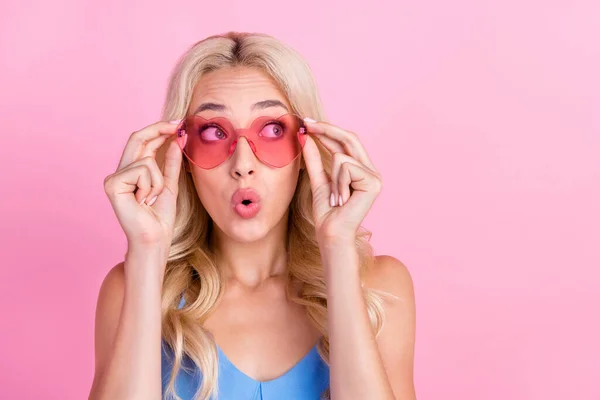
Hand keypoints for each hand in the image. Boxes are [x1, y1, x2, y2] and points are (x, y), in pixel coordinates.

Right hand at [103, 120, 182, 254]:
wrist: (155, 238)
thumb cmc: (160, 216)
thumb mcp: (169, 184)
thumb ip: (171, 163)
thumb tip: (176, 140)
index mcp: (132, 170)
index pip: (143, 142)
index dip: (159, 129)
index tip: (179, 123)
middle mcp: (120, 171)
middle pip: (137, 138)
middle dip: (159, 129)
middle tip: (179, 125)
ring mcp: (114, 177)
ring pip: (146, 160)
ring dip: (158, 181)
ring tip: (152, 199)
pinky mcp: (112, 184)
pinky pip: (141, 170)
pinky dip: (150, 186)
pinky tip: (143, 201)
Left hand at [301, 119, 382, 244]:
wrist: (331, 233)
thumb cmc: (327, 212)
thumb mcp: (318, 179)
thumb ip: (314, 159)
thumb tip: (306, 137)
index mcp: (361, 169)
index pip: (345, 142)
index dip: (327, 130)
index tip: (307, 122)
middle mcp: (371, 170)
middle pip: (349, 138)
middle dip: (326, 130)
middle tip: (306, 124)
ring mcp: (375, 176)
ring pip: (341, 156)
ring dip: (331, 177)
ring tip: (336, 197)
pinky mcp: (373, 183)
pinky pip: (345, 167)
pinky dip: (338, 183)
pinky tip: (342, 199)